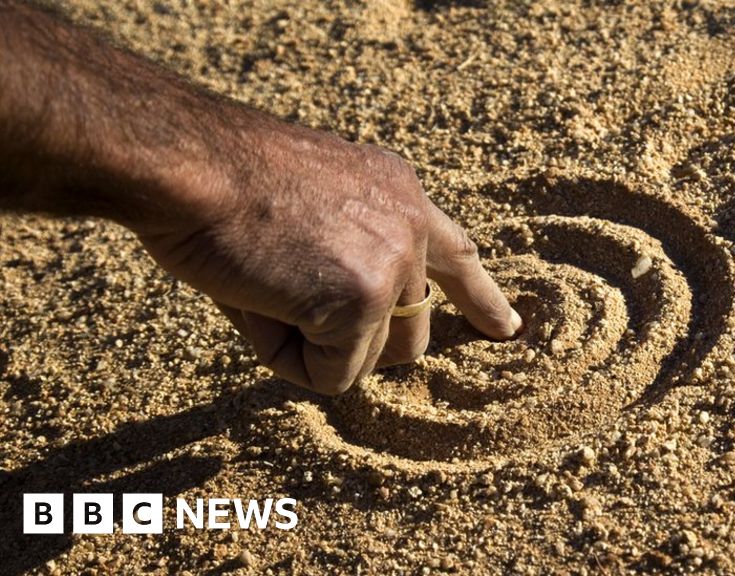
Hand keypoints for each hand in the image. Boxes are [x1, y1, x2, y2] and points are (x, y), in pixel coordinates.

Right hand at [137, 123, 521, 394]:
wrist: (191, 164)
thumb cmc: (222, 183)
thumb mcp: (310, 202)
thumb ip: (348, 253)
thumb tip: (348, 332)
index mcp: (398, 192)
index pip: (458, 255)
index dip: (480, 298)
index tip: (507, 329)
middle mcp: (411, 226)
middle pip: (409, 334)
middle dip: (354, 343)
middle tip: (287, 305)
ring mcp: (394, 263)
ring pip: (369, 360)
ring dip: (313, 348)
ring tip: (263, 286)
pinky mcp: (364, 300)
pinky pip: (332, 375)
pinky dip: (286, 359)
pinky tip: (257, 301)